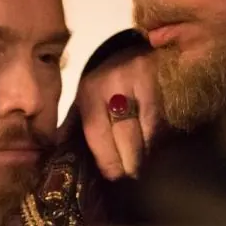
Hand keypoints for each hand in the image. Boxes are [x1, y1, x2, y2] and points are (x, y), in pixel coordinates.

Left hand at [77, 45, 160, 179]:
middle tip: (131, 174)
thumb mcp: (88, 95)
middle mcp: (116, 82)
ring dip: (147, 154)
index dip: (107, 159)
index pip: (97, 132)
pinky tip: (157, 147)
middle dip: (130, 162)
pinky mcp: (167, 82)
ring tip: (144, 165)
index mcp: (91, 88)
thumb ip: (74, 124)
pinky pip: (165, 122)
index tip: (113, 176)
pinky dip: (161, 140)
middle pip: (126, 135)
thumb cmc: (111, 79)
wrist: (142, 49)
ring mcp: (145, 80)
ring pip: (149, 132)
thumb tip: (58, 154)